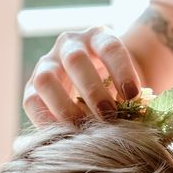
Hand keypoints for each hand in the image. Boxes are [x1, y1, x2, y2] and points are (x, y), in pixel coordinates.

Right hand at [23, 25, 142, 124]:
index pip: (109, 47)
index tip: (134, 96)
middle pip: (75, 60)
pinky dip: (45, 119)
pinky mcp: (32, 85)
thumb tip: (141, 118)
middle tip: (109, 115)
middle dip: (93, 91)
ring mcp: (47, 63)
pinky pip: (31, 101)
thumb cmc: (117, 82)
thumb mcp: (126, 79)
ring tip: (84, 129)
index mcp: (98, 36)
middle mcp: (69, 44)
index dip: (121, 71)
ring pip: (46, 79)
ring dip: (65, 107)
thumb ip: (133, 96)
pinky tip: (63, 135)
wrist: (95, 77)